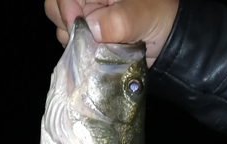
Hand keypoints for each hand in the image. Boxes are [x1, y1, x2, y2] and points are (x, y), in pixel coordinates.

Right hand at [44, 0, 178, 66]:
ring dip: (73, 41)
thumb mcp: (143, 17)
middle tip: (82, 40)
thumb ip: (118, 21)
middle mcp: (91, 0)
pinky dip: (78, 52)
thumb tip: (92, 27)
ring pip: (62, 27)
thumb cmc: (161, 21)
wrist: (170, 44)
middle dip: (65, 23)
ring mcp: (88, 18)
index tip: (74, 24)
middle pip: (56, 7)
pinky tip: (93, 55)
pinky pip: (72, 44)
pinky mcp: (89, 38)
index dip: (64, 5)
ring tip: (93, 48)